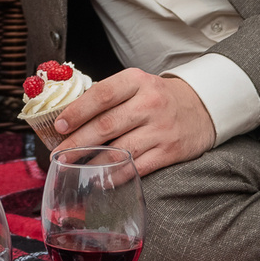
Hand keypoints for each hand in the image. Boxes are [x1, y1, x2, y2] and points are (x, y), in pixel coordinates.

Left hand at [47, 68, 214, 175]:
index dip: (77, 111)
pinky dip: (115, 176)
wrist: (201, 108)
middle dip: (77, 142)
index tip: (60, 125)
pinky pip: (136, 167)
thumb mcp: (137, 84)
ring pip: (119, 150)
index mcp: (137, 81)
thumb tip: (69, 117)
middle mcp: (149, 103)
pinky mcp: (169, 151)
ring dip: (92, 162)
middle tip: (58, 154)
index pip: (101, 95)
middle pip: (106, 125)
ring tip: (73, 168)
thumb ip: (108, 96)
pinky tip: (100, 179)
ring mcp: (160, 129)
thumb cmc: (157, 97)